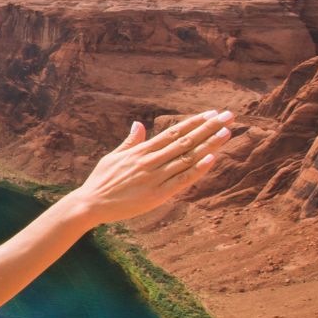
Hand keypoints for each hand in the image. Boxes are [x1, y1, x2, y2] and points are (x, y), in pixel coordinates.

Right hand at [63, 109, 233, 225]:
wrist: (90, 204)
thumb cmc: (101, 181)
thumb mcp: (113, 157)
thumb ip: (130, 142)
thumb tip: (138, 124)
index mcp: (141, 151)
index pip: (173, 133)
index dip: (194, 123)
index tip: (211, 114)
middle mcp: (150, 161)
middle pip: (185, 141)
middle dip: (208, 128)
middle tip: (228, 116)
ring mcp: (155, 177)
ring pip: (187, 158)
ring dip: (208, 144)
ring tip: (226, 132)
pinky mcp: (157, 195)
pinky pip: (181, 180)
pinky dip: (197, 169)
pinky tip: (212, 159)